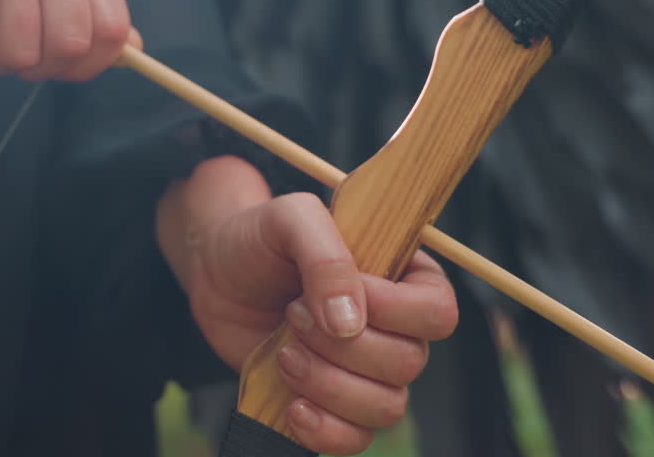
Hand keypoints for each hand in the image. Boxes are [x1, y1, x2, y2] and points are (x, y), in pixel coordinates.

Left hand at [156, 156, 458, 454]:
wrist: (216, 274)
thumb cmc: (261, 238)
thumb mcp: (292, 218)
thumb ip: (327, 256)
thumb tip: (350, 324)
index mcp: (403, 278)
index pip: (437, 312)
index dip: (393, 311)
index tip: (342, 289)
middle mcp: (396, 329)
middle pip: (408, 363)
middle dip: (342, 346)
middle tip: (292, 313)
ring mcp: (366, 371)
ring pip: (387, 407)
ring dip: (329, 385)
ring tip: (285, 353)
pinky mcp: (334, 404)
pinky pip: (356, 439)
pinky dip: (325, 431)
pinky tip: (292, 404)